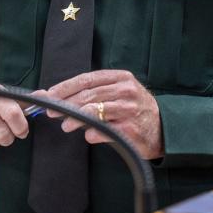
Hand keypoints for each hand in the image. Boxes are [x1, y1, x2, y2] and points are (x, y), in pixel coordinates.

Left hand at [43, 70, 162, 159]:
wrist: (163, 128)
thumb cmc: (135, 109)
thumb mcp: (120, 92)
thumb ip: (95, 93)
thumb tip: (60, 97)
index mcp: (121, 77)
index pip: (87, 79)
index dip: (66, 86)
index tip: (50, 94)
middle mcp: (125, 90)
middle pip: (89, 94)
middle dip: (66, 103)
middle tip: (51, 111)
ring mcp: (129, 109)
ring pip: (95, 111)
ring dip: (76, 118)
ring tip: (65, 125)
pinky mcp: (130, 128)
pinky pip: (106, 130)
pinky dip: (93, 133)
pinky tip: (87, 135)